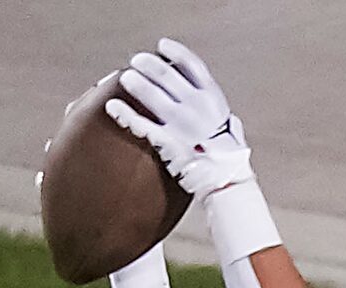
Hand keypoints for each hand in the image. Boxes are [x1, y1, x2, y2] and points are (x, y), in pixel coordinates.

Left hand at [106, 38, 253, 197]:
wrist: (228, 183)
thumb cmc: (230, 159)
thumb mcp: (232, 129)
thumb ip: (221, 115)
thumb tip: (220, 111)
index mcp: (213, 99)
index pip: (192, 65)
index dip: (175, 52)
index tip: (162, 46)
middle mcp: (197, 106)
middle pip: (166, 74)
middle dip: (148, 64)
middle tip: (137, 62)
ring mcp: (181, 124)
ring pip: (151, 94)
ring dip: (135, 82)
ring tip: (125, 78)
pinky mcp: (168, 142)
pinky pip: (141, 124)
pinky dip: (124, 114)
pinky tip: (113, 106)